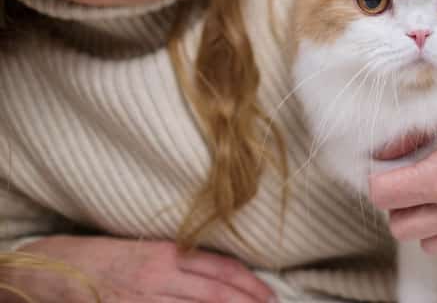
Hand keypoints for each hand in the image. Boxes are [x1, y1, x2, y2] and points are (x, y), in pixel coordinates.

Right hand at [2, 235, 275, 302]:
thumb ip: (183, 259)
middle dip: (246, 302)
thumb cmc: (107, 256)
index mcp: (167, 253)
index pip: (220, 268)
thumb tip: (221, 275)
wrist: (58, 268)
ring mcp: (142, 300)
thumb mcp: (150, 249)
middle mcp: (159, 276)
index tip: (267, 293)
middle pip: (215, 292)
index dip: (248, 282)